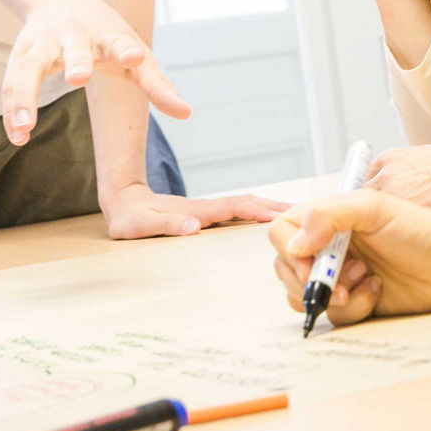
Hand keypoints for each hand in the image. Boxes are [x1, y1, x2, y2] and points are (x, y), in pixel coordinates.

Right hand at [2, 0, 189, 144]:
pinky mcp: (22, 53)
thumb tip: (186, 114)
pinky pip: (11, 83)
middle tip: (79, 78)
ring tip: (25, 126)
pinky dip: (12, 111)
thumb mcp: (134, 53)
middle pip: (75, 47)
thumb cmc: (107, 35)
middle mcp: (75, 36)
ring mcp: (45, 42)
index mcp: (108, 35)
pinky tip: (18, 137)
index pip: (121, 42)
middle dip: (77, 61)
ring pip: (30, 66)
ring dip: (26, 95)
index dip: (127, 51)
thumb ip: (157, 85)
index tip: (135, 60)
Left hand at [102, 182, 288, 239]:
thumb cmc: (132, 218)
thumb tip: (194, 227)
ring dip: (271, 209)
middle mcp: (207, 208)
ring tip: (297, 216)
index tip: (284, 217)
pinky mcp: (207, 214)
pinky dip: (258, 213)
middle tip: (307, 214)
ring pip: (246, 206)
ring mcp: (208, 210)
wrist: (123, 203)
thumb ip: (167, 226)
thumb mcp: (143, 225)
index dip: (260, 211)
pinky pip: (239, 212)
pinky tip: (268, 221)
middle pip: (249, 203)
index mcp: (198, 211)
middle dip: (276, 208)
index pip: (236, 207)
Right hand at [268, 189, 430, 329]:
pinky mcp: (353, 302)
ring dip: (334, 294)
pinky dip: (355, 306)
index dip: (289, 251)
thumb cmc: (419, 229)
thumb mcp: (374, 208)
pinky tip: (378, 289)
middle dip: (311, 280)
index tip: (310, 263)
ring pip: (305, 297)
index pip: (282, 232)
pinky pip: (335, 316)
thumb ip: (330, 215)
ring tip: (364, 277)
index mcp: (326, 219)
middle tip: (342, 279)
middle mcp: (326, 247)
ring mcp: (338, 276)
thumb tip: (295, 244)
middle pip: (286, 269)